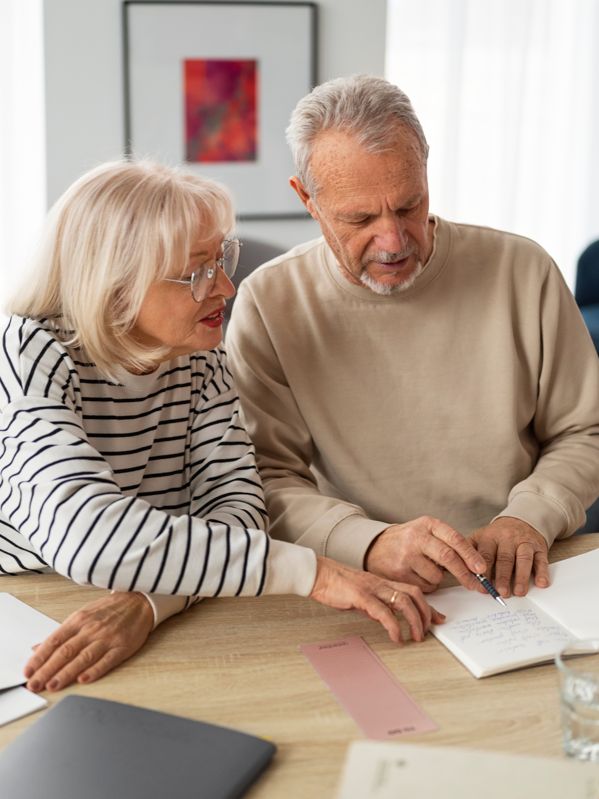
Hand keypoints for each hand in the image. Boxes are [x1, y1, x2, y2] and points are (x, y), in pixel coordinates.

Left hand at [24, 592, 153, 691]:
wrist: (138, 601)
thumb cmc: (109, 610)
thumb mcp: (81, 616)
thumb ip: (61, 634)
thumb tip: (37, 648)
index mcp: (78, 620)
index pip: (54, 641)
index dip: (39, 658)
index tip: (28, 672)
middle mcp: (91, 629)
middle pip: (65, 651)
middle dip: (47, 670)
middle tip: (35, 685)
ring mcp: (107, 638)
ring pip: (83, 657)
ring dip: (66, 673)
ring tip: (53, 685)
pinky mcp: (122, 646)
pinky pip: (107, 660)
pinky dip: (95, 670)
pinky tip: (84, 679)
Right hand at [310, 556, 444, 643]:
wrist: (318, 574)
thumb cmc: (336, 584)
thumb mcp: (362, 594)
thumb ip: (375, 603)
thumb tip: (384, 617)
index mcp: (383, 582)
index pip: (413, 591)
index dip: (429, 606)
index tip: (439, 619)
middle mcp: (381, 584)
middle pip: (414, 594)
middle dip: (426, 614)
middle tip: (427, 631)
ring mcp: (372, 588)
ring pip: (403, 601)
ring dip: (414, 621)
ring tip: (415, 637)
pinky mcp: (361, 596)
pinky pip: (383, 611)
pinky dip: (393, 626)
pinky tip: (396, 636)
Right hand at [365, 516, 486, 591]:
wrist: (375, 547)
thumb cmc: (408, 541)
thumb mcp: (427, 532)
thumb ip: (448, 543)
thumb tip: (476, 566)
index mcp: (428, 524)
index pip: (454, 538)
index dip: (470, 555)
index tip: (482, 568)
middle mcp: (416, 537)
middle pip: (448, 557)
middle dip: (465, 574)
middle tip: (476, 584)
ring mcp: (406, 555)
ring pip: (437, 576)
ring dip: (439, 579)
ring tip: (427, 570)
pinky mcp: (399, 572)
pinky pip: (425, 586)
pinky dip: (427, 585)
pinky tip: (417, 575)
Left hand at [470, 517, 548, 597]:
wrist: (520, 519)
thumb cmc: (497, 536)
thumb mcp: (480, 538)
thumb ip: (469, 553)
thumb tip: (458, 572)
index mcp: (489, 537)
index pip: (485, 555)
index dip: (484, 572)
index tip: (483, 587)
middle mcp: (507, 538)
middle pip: (504, 558)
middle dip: (502, 577)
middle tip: (501, 592)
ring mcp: (524, 542)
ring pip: (523, 559)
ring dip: (522, 577)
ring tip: (519, 592)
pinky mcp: (539, 547)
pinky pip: (541, 559)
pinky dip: (542, 572)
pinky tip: (541, 583)